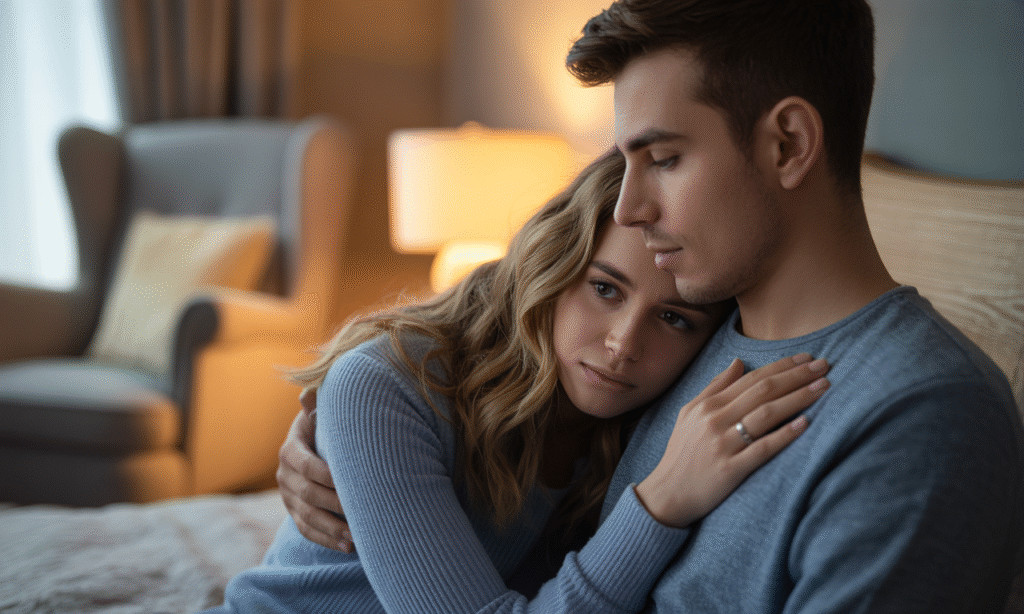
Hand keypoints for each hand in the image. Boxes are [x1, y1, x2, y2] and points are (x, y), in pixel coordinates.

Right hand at [277, 387, 353, 551]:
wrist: (314, 442)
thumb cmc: (326, 425)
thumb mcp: (321, 412)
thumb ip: (316, 405)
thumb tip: (306, 394)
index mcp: (291, 449)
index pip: (306, 464)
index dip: (326, 475)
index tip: (348, 482)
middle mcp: (285, 475)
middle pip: (307, 494)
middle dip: (333, 506)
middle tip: (358, 513)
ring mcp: (288, 497)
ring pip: (307, 518)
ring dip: (332, 530)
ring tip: (356, 538)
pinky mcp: (295, 513)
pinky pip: (307, 531)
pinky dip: (328, 540)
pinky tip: (349, 547)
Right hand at [635, 353, 828, 527]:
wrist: (667, 494)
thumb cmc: (682, 452)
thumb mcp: (689, 413)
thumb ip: (715, 387)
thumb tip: (739, 362)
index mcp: (708, 406)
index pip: (752, 378)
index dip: (782, 366)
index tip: (806, 357)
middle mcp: (715, 421)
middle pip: (764, 391)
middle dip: (797, 376)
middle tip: (824, 365)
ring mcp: (723, 445)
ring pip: (767, 415)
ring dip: (798, 398)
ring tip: (823, 387)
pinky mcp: (731, 470)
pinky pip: (763, 449)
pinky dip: (785, 435)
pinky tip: (805, 423)